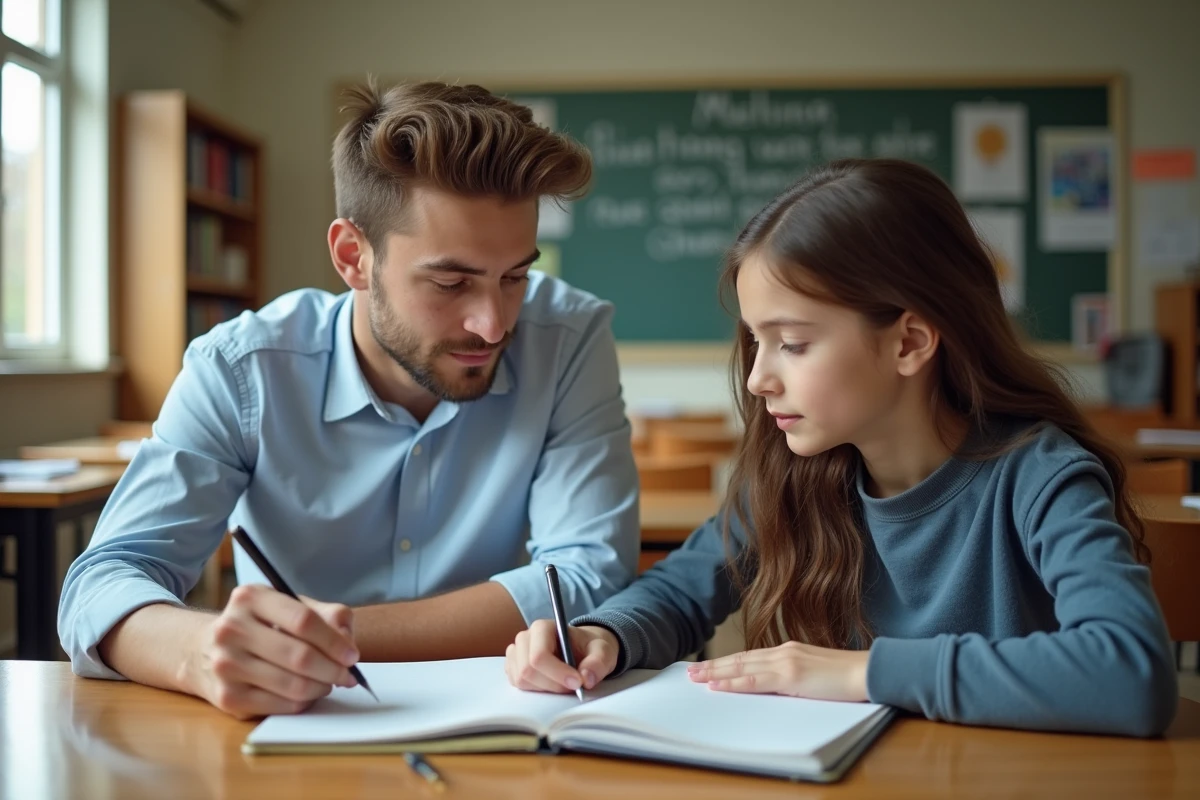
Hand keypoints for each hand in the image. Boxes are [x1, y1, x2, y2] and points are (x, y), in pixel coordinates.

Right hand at [182, 584, 360, 718]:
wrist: (206, 650)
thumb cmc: (261, 626)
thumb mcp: (289, 606)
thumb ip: (326, 615)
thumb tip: (347, 641)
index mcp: (250, 598)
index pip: (304, 620)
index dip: (334, 641)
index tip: (352, 655)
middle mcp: (232, 629)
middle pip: (300, 656)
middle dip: (333, 670)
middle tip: (348, 675)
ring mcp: (226, 665)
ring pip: (292, 685)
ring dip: (321, 688)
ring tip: (329, 683)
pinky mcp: (226, 697)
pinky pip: (279, 706)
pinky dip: (302, 703)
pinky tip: (306, 694)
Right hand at [505, 619, 619, 693]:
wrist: (582, 648)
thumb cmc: (589, 647)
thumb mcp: (603, 651)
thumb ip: (598, 662)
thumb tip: (586, 679)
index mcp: (543, 627)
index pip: (539, 656)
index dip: (557, 674)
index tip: (577, 683)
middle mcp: (525, 638)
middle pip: (528, 670)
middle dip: (552, 684)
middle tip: (573, 687)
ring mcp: (516, 653)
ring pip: (521, 680)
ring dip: (545, 689)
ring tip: (564, 684)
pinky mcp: (514, 668)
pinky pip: (518, 685)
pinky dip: (536, 690)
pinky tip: (552, 683)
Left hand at [687, 642, 869, 701]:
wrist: (868, 672)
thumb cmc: (847, 677)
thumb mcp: (814, 674)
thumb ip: (794, 677)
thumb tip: (777, 688)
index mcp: (789, 651)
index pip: (751, 657)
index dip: (728, 662)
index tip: (710, 667)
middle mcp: (783, 652)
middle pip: (740, 659)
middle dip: (714, 666)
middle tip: (691, 671)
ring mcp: (786, 662)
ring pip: (742, 668)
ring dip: (716, 673)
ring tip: (696, 678)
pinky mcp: (791, 676)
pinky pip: (755, 680)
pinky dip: (733, 683)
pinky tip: (718, 685)